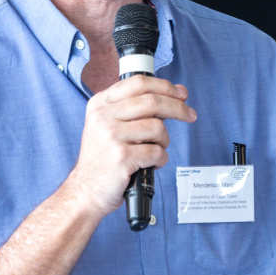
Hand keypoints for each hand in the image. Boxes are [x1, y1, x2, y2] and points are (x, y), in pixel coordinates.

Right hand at [67, 75, 196, 214]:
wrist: (85, 191)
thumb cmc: (102, 159)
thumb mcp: (106, 124)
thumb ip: (133, 108)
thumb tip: (173, 95)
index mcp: (100, 104)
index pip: (139, 83)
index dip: (165, 86)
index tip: (181, 94)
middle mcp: (103, 116)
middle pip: (153, 101)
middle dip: (178, 108)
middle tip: (190, 115)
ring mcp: (111, 136)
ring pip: (157, 127)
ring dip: (164, 141)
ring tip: (156, 149)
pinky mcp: (121, 157)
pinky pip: (157, 152)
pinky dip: (161, 159)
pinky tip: (152, 164)